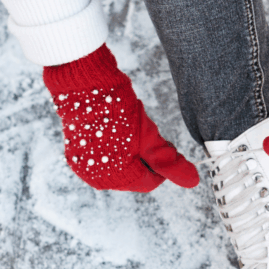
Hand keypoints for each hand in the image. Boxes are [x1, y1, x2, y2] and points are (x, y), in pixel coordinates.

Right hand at [43, 45, 199, 191]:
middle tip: (146, 136)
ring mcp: (84, 167)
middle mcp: (98, 178)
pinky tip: (113, 132)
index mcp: (117, 178)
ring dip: (127, 155)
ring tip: (128, 132)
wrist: (84, 86)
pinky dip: (111, 150)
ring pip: (118, 169)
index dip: (161, 166)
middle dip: (143, 160)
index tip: (162, 146)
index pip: (150, 183)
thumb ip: (169, 162)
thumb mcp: (149, 137)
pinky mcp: (75, 155)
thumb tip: (193, 181)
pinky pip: (101, 160)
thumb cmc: (117, 110)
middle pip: (133, 178)